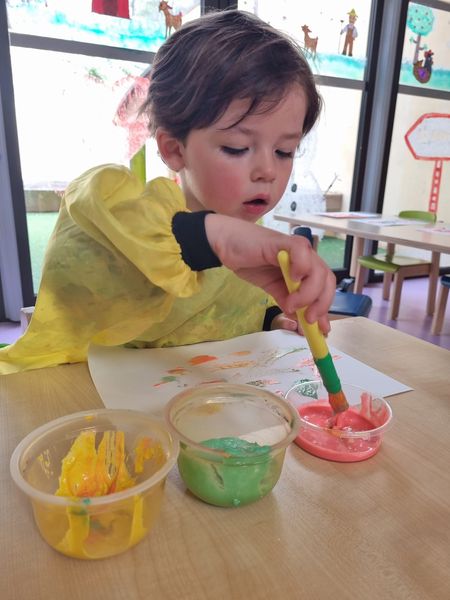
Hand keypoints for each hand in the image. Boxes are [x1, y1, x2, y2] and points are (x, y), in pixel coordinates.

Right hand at [205, 214, 334, 332]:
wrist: (227, 245)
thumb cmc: (249, 262)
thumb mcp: (272, 288)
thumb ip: (287, 300)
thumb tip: (300, 319)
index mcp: (305, 269)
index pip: (324, 288)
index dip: (325, 308)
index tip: (321, 330)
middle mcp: (305, 258)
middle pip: (327, 280)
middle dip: (321, 303)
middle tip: (308, 319)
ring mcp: (296, 249)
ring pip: (318, 269)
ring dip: (309, 292)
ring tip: (292, 303)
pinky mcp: (284, 241)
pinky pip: (301, 251)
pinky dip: (301, 267)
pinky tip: (291, 279)